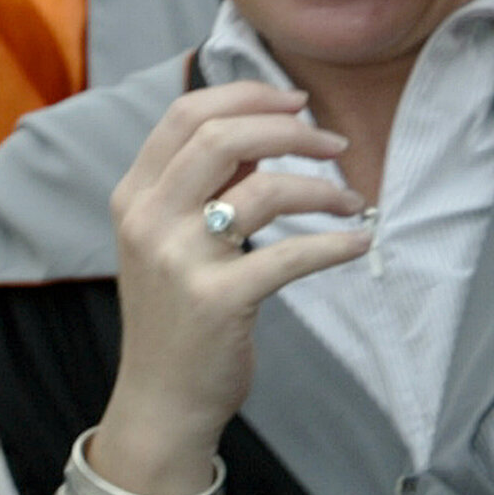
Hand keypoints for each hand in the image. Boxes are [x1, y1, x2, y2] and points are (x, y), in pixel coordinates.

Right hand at [98, 79, 371, 490]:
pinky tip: (359, 242)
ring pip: (262, 190)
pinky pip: (290, 255)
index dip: (248, 95)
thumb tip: (268, 130)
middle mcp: (148, 220)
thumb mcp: (169, 239)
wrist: (161, 399)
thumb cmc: (177, 312)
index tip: (297, 102)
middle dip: (290, 130)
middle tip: (335, 144)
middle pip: (222, 137)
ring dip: (321, 188)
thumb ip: (205, 185)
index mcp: (134, 195)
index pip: (187, 115)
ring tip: (351, 201)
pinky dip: (334, 243)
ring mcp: (179, 260)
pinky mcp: (216, 301)